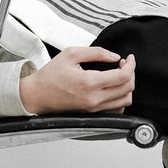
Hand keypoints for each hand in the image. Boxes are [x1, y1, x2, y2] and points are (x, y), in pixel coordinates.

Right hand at [19, 47, 134, 114]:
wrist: (36, 95)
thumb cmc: (50, 76)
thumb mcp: (71, 54)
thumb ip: (96, 53)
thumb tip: (114, 56)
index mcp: (89, 82)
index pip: (123, 76)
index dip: (131, 65)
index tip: (129, 58)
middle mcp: (94, 99)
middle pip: (128, 89)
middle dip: (131, 73)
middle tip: (123, 64)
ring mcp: (94, 109)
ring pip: (125, 101)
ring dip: (127, 86)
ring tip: (118, 75)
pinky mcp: (92, 114)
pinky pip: (116, 110)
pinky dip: (120, 99)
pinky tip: (113, 88)